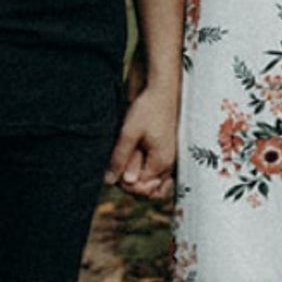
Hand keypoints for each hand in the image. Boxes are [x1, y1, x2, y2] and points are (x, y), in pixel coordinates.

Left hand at [104, 85, 177, 199]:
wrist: (161, 91)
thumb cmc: (148, 109)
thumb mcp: (128, 133)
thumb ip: (120, 158)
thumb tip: (113, 182)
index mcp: (161, 162)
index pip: (141, 188)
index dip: (124, 184)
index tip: (113, 173)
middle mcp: (168, 165)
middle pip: (149, 190)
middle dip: (131, 185)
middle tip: (117, 171)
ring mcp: (168, 160)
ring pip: (153, 184)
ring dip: (137, 181)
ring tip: (123, 168)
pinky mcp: (165, 153)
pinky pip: (156, 174)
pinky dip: (145, 174)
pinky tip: (132, 164)